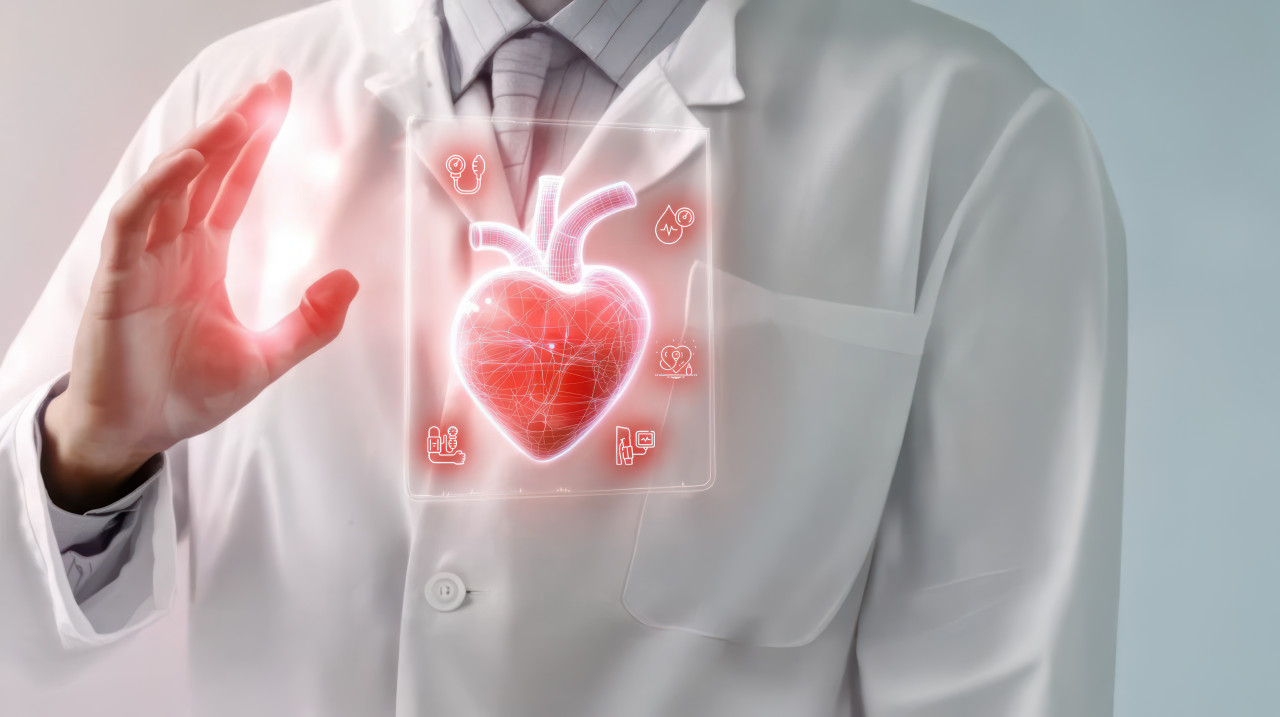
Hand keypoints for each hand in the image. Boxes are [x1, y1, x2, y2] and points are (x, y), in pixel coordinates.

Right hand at [43, 70, 358, 510]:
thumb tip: (352, 280)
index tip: (280, 107)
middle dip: (235, 127)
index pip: (230, 186)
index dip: (253, 145)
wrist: (136, 432)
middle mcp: (171, 248)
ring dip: (203, 146)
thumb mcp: (266, 359)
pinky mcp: (117, 280)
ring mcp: (142, 260)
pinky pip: (133, 221)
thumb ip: (310, 324)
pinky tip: (191, 162)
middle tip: (270, 88)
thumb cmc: (187, 393)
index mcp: (203, 257)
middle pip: (204, 172)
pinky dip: (159, 188)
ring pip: (170, 185)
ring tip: (239, 114)